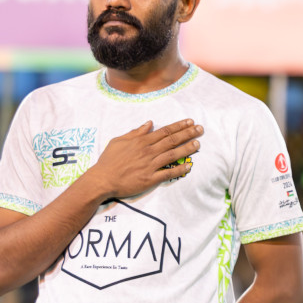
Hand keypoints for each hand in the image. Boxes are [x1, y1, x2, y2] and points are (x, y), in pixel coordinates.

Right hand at [85, 120, 202, 200]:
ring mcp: (150, 165)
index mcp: (141, 141)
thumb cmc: (108, 161)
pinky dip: (179, 169)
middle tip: (200, 129)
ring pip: (173, 155)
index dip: (179, 126)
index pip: (165, 131)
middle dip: (188, 133)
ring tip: (198, 143)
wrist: (102, 180)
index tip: (190, 122)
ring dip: (187, 149)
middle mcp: (148, 152)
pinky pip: (168, 173)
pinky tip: (189, 166)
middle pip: (172, 140)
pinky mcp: (150, 179)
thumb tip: (150, 123)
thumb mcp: (118, 141)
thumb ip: (135, 132)